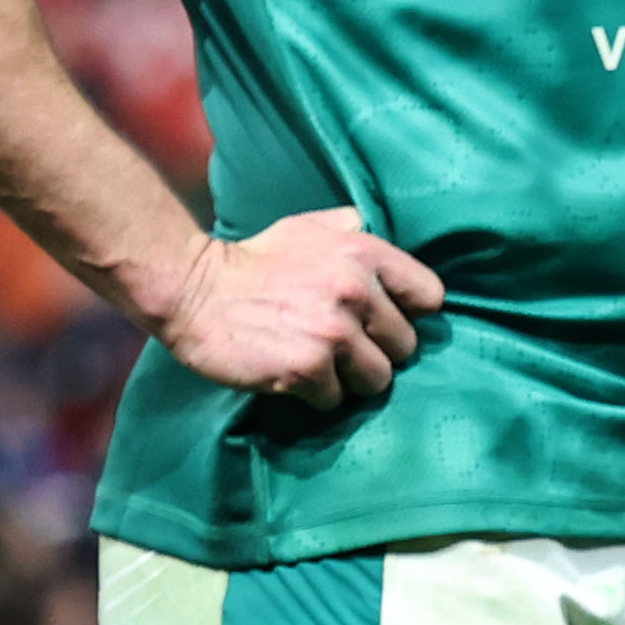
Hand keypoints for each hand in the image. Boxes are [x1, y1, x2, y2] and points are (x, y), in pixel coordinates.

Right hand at [155, 205, 445, 410]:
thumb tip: (372, 227)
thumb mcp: (307, 226)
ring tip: (323, 365)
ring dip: (351, 379)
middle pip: (405, 346)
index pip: (430, 296)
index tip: (386, 321)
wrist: (194, 290)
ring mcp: (333, 333)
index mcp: (365, 253)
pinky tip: (295, 376)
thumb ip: (349, 228)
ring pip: (377, 379)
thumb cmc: (254, 259)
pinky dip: (317, 394)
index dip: (410, 313)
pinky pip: (335, 399)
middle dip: (378, 350)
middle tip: (346, 348)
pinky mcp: (307, 368)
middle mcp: (357, 291)